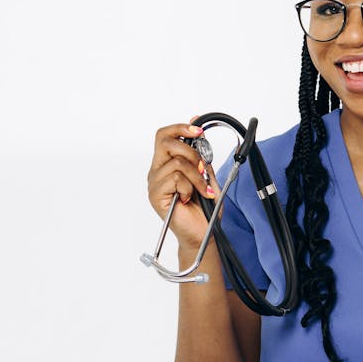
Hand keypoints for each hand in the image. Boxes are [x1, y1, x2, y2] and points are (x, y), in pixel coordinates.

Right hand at [147, 119, 218, 250]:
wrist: (203, 233)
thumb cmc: (204, 208)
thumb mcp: (207, 175)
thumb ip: (202, 155)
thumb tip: (199, 131)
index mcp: (166, 163)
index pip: (164, 135)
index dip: (180, 128)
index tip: (198, 131)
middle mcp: (157, 171)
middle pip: (166, 142)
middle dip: (191, 152)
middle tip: (202, 169)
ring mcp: (154, 183)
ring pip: (176, 163)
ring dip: (196, 176)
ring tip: (201, 190)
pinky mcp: (155, 195)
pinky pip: (175, 179)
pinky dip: (189, 187)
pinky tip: (189, 199)